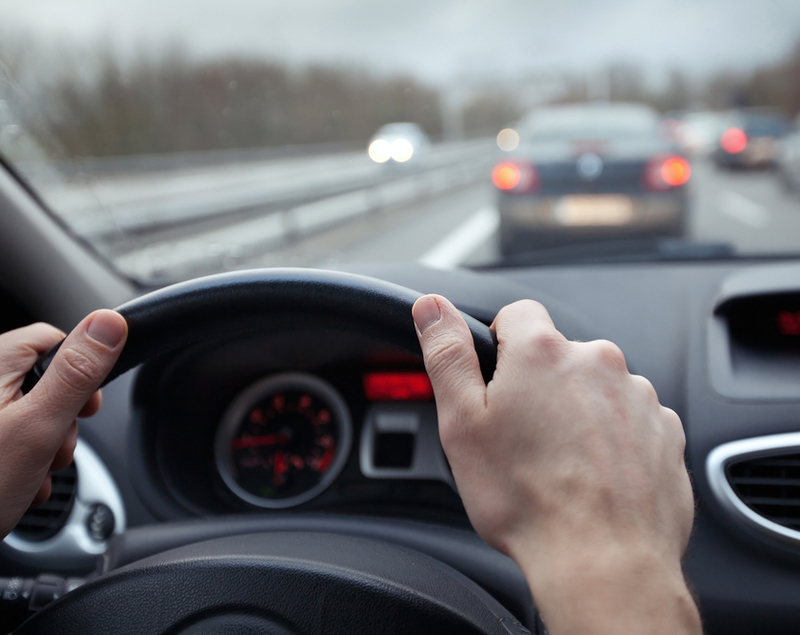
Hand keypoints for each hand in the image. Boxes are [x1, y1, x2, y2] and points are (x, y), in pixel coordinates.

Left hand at [0, 310, 126, 537]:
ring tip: (31, 473)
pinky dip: (21, 459)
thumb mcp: (39, 427)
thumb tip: (109, 323)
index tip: (84, 407)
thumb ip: (78, 373)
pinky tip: (18, 483)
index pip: (53, 339)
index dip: (81, 371)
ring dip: (44, 446)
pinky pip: (9, 435)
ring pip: (29, 413)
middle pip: (44, 379)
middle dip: (61, 420)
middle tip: (52, 448)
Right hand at [413, 295, 700, 634]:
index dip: (499, 346)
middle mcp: (598, 362)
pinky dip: (612, 440)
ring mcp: (638, 396)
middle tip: (522, 436)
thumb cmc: (528, 499)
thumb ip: (447, 354)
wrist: (603, 561)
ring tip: (560, 464)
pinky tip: (593, 476)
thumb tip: (431, 307)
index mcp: (542, 352)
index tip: (496, 384)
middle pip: (558, 355)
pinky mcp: (664, 431)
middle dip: (539, 385)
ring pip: (595, 389)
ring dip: (577, 412)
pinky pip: (630, 420)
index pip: (517, 314)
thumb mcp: (462, 422)